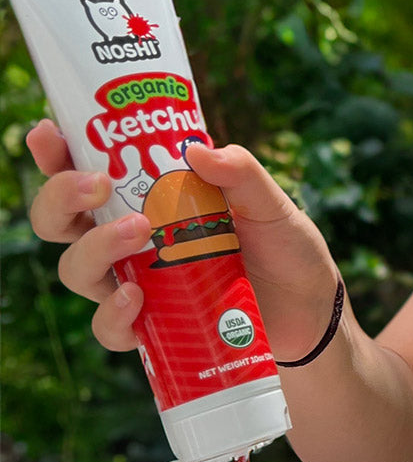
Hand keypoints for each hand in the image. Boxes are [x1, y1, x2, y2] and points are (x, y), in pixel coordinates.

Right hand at [25, 119, 339, 361]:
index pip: (86, 170)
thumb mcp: (271, 203)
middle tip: (97, 184)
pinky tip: (138, 300)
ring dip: (94, 249)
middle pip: (60, 220)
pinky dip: (114, 315)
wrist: (312, 307)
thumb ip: (241, 172)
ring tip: (136, 233)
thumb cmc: (284, 245)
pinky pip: (111, 328)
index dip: (55, 152)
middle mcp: (131, 239)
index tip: (50, 134)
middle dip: (60, 197)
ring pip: (77, 269)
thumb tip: (198, 150)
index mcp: (149, 198)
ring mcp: (138, 283)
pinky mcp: (154, 326)